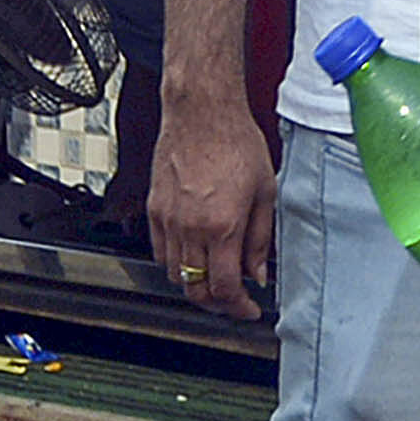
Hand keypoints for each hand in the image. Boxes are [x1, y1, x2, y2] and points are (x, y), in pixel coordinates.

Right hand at [145, 91, 276, 321]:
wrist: (202, 111)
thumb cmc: (235, 141)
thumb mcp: (265, 192)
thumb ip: (260, 239)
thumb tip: (257, 273)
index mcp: (222, 225)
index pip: (224, 288)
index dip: (238, 307)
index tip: (248, 309)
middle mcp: (190, 227)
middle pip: (195, 290)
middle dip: (216, 305)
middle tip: (232, 302)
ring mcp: (168, 219)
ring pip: (174, 275)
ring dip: (195, 286)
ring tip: (214, 280)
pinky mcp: (154, 208)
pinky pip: (159, 252)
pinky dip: (175, 264)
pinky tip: (193, 256)